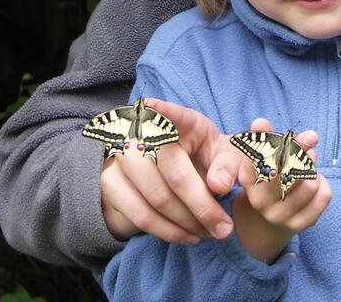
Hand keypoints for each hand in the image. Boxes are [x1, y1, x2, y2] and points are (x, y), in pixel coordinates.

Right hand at [99, 99, 319, 244]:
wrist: (175, 170)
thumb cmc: (204, 156)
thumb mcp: (224, 154)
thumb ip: (229, 164)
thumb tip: (219, 185)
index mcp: (179, 119)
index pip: (169, 112)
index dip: (160, 109)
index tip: (151, 105)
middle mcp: (144, 133)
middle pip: (174, 174)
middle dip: (204, 208)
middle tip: (225, 229)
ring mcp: (122, 157)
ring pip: (156, 199)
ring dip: (187, 224)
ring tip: (209, 234)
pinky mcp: (110, 182)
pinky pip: (139, 214)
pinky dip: (166, 231)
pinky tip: (186, 236)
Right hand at [233, 118, 331, 262]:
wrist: (270, 214)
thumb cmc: (270, 173)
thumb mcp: (264, 154)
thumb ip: (265, 136)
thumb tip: (259, 122)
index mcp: (247, 179)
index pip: (263, 158)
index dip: (280, 144)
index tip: (290, 137)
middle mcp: (259, 200)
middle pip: (288, 170)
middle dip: (303, 152)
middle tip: (309, 142)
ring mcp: (278, 216)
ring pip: (310, 184)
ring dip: (314, 171)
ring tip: (308, 170)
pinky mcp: (298, 225)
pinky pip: (324, 197)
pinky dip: (324, 185)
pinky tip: (315, 184)